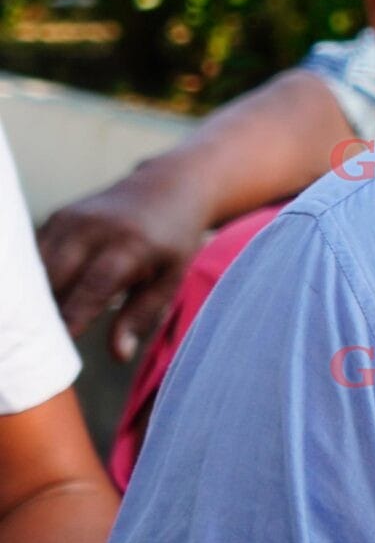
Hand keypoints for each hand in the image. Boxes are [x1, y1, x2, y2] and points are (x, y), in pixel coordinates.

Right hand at [36, 167, 207, 360]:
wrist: (168, 187)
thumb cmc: (173, 241)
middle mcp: (96, 228)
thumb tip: (118, 355)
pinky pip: (35, 253)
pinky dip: (32, 277)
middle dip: (47, 311)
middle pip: (57, 277)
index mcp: (130, 245)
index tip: (60, 343)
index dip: (74, 316)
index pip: (94, 286)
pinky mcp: (57, 216)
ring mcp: (72, 219)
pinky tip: (35, 300)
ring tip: (35, 326)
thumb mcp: (171, 277)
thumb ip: (142, 314)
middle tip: (42, 343)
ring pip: (39, 266)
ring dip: (34, 296)